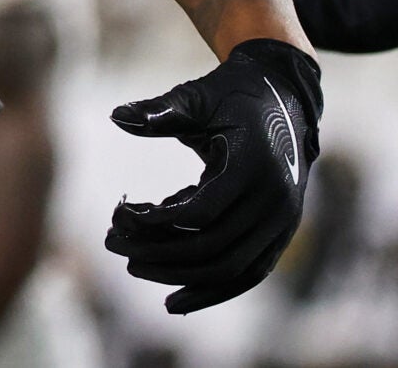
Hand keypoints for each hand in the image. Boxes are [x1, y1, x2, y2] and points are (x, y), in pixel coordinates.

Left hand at [105, 38, 321, 313]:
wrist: (285, 101)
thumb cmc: (232, 96)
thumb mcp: (197, 98)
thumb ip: (160, 111)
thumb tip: (116, 116)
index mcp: (255, 165)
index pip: (203, 211)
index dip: (157, 220)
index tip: (119, 213)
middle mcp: (276, 201)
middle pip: (213, 248)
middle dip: (158, 251)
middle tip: (112, 244)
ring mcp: (283, 223)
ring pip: (230, 270)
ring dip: (179, 276)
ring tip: (133, 266)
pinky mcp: (280, 236)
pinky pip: (247, 274)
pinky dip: (213, 291)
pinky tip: (175, 301)